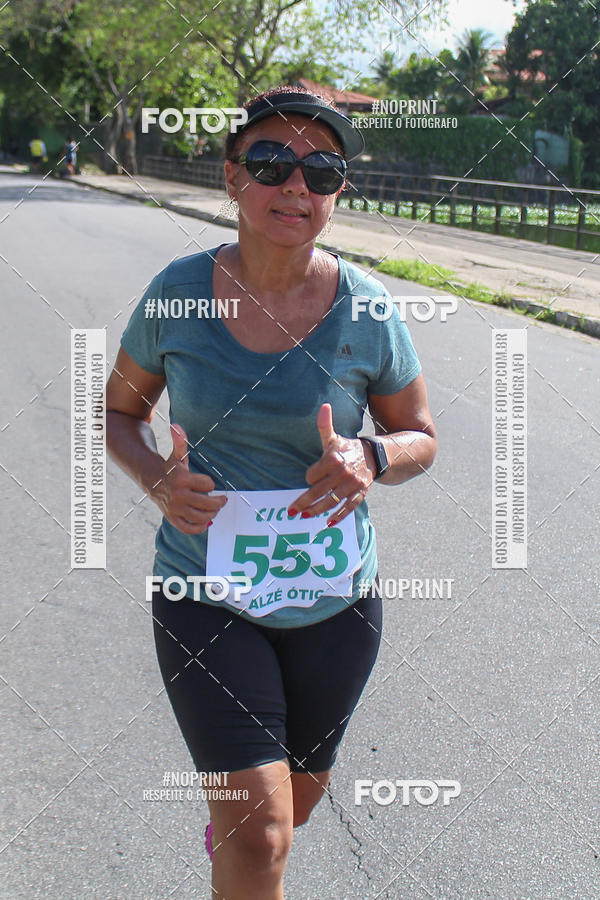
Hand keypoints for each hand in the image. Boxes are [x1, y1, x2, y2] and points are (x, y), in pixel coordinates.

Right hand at [150, 424, 226, 534]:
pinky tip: (206, 523)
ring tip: (214, 510)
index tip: (209, 484)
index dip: (211, 484)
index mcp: (181, 479)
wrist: (151, 481)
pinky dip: (199, 528)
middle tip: (222, 500)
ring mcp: (175, 509)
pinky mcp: (172, 518)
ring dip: (211, 514)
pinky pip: (188, 528)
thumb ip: (180, 441)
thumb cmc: (170, 468)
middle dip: (218, 502)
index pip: (207, 484)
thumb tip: (176, 426)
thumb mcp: (177, 455)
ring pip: (200, 517)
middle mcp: (178, 495)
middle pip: (207, 503)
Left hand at [288, 403, 375, 526]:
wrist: (373, 456)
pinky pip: (349, 506)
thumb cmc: (347, 448)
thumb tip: (324, 406)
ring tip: (305, 515)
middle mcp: (343, 472)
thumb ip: (325, 425)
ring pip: (331, 500)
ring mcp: (352, 484)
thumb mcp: (334, 438)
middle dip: (304, 501)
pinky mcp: (360, 493)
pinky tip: (328, 523)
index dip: (309, 477)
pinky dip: (339, 516)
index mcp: (334, 458)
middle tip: (291, 511)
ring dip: (317, 510)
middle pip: (318, 490)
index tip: (310, 478)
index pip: (312, 475)